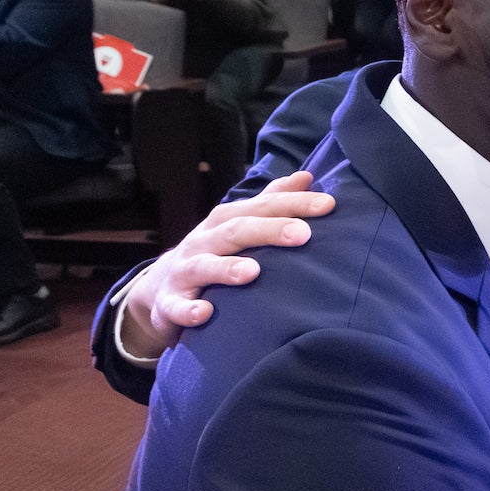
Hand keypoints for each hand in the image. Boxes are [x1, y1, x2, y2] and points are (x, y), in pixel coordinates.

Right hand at [116, 171, 333, 358]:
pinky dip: (189, 310)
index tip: (328, 205)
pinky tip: (205, 313)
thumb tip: (305, 177)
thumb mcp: (239, 224)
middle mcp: (204, 241)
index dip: (294, 203)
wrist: (160, 288)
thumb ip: (271, 201)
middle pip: (236, 231)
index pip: (262, 206)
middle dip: (269, 230)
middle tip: (303, 233)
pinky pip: (177, 307)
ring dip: (226, 268)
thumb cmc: (213, 252)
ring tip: (252, 272)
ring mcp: (184, 272)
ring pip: (203, 266)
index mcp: (225, 222)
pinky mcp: (170, 303)